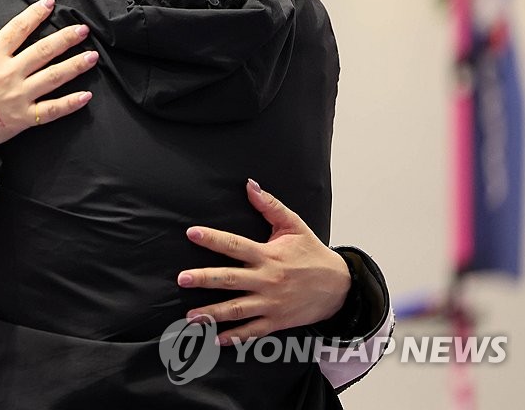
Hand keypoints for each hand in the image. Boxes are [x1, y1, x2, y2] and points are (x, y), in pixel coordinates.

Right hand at [0, 0, 96, 161]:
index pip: (17, 29)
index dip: (35, 14)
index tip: (50, 4)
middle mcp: (8, 74)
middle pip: (43, 51)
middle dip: (65, 38)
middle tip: (83, 29)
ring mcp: (18, 97)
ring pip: (53, 77)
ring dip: (75, 65)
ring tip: (92, 56)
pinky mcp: (22, 119)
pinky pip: (51, 110)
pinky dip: (70, 104)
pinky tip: (86, 96)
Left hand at [177, 179, 350, 344]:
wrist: (341, 287)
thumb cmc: (313, 254)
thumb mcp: (294, 226)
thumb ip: (270, 206)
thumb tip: (250, 185)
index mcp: (268, 255)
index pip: (235, 245)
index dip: (213, 239)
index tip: (192, 234)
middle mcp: (267, 280)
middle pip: (230, 279)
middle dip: (205, 279)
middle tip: (182, 279)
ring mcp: (271, 303)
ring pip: (237, 309)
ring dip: (212, 314)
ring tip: (190, 316)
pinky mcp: (277, 321)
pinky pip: (253, 331)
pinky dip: (235, 336)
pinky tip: (216, 338)